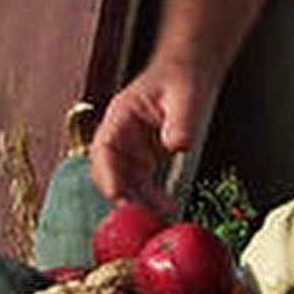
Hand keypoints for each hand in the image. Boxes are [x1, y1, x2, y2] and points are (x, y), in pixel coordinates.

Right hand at [90, 59, 215, 215]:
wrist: (190, 73)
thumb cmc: (182, 78)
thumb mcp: (185, 96)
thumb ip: (181, 120)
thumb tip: (176, 145)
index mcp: (121, 116)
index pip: (104, 150)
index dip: (107, 175)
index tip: (118, 196)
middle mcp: (120, 137)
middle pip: (111, 174)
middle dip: (124, 199)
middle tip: (144, 220)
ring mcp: (131, 151)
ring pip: (126, 186)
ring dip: (140, 205)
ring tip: (162, 219)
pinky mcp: (145, 161)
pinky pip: (142, 187)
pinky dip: (152, 201)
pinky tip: (169, 211)